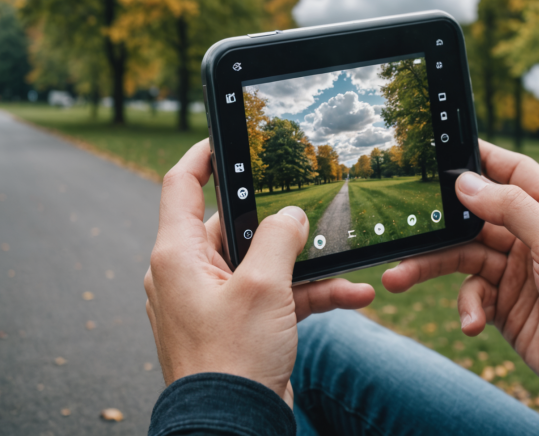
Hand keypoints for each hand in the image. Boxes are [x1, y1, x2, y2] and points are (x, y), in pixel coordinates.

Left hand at [145, 140, 374, 406]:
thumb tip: (293, 215)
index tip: (224, 138)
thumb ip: (281, 237)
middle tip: (313, 211)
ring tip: (348, 265)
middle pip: (237, 227)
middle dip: (281, 224)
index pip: (181, 187)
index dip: (203, 156)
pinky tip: (352, 296)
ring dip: (308, 267)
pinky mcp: (240, 324)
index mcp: (179, 255)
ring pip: (265, 265)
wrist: (235, 427)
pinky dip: (309, 295)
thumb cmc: (233, 359)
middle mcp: (192, 274)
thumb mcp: (263, 286)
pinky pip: (276, 297)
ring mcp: (217, 301)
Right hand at [382, 140, 538, 409]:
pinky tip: (474, 325)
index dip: (478, 158)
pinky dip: (467, 308)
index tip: (440, 149)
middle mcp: (533, 235)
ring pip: (462, 257)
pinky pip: (472, 295)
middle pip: (474, 217)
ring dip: (431, 267)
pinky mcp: (506, 304)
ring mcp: (517, 270)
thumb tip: (467, 182)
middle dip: (439, 224)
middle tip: (403, 227)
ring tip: (398, 279)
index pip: (512, 170)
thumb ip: (513, 209)